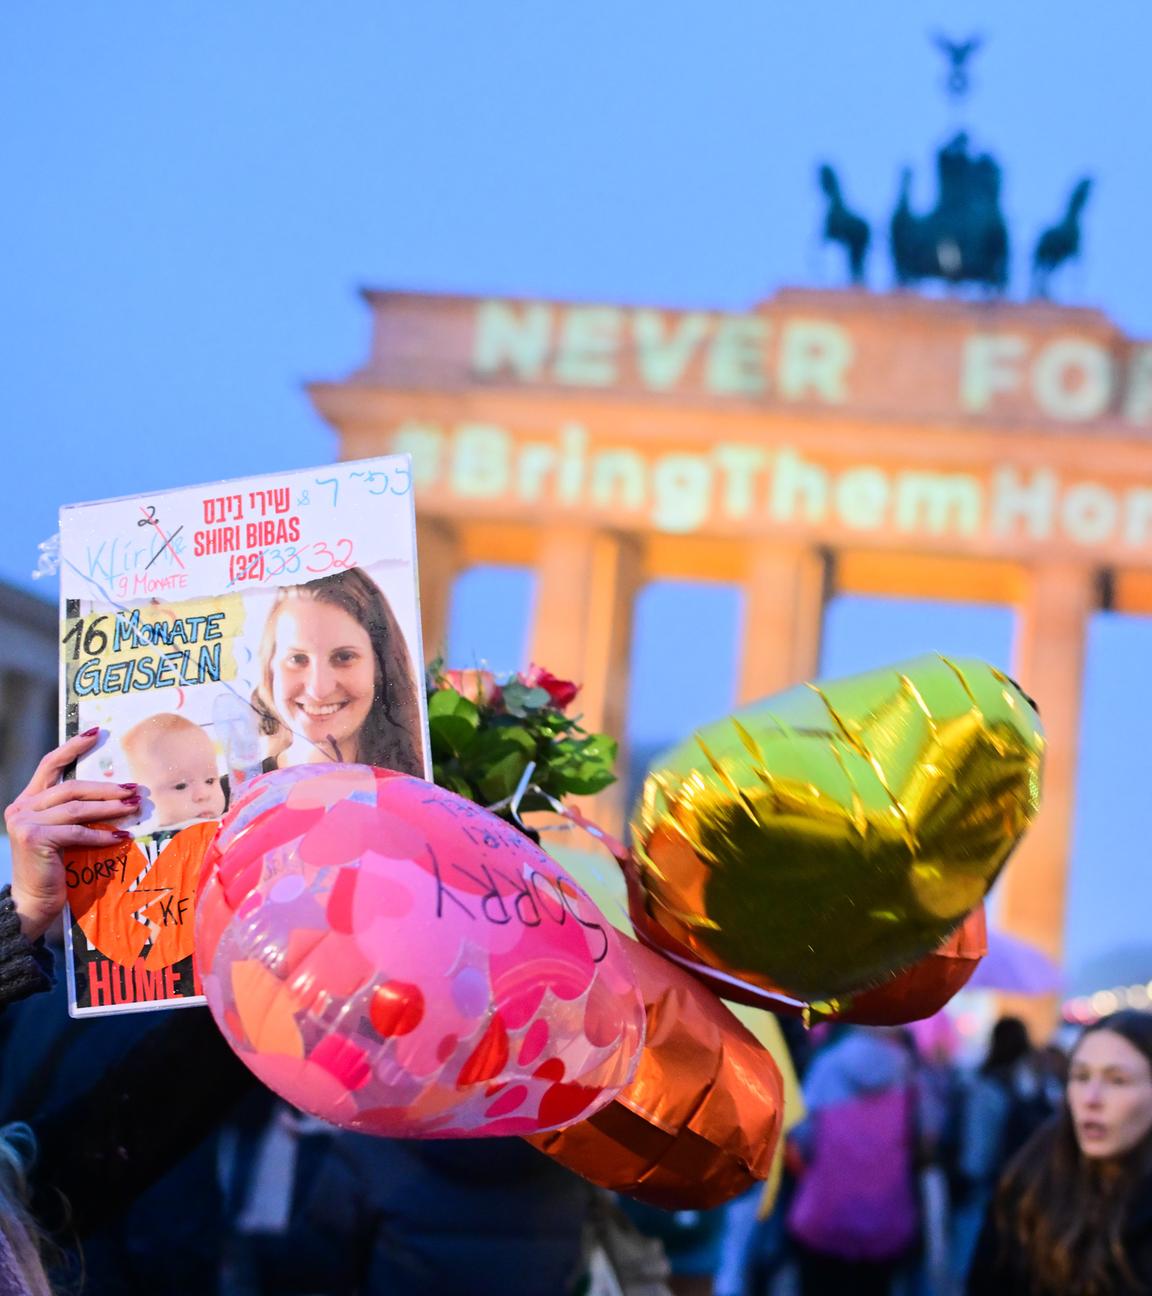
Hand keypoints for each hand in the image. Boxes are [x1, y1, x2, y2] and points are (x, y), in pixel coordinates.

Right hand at [5, 730, 139, 940]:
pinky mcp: (35, 838)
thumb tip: (116, 794)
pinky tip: (121, 838)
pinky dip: (102, 835)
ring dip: (109, 808)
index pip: (49, 764)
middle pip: (71, 787)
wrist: (33, 901)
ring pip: (77, 808)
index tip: (96, 733)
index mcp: (28, 800)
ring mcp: (25, 822)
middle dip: (106, 788)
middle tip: (134, 790)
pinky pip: (78, 832)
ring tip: (134, 808)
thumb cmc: (54, 867)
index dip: (73, 747)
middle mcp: (22, 807)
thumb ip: (74, 812)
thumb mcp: (62, 832)